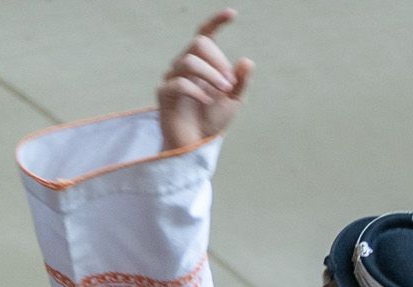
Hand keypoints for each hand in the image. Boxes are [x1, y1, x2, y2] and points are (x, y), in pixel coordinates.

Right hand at [158, 11, 253, 150]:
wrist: (195, 145)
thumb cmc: (211, 121)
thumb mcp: (232, 102)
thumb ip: (240, 83)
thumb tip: (247, 61)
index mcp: (201, 64)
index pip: (205, 34)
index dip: (216, 21)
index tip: (232, 14)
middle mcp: (184, 66)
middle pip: (198, 44)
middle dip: (217, 60)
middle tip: (229, 82)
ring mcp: (172, 78)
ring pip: (189, 61)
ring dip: (211, 75)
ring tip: (224, 91)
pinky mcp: (164, 94)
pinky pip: (179, 83)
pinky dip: (196, 90)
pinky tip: (207, 101)